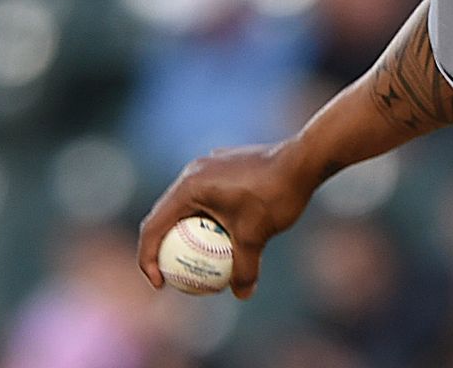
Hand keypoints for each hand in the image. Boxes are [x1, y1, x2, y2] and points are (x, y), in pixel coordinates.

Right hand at [136, 140, 321, 298]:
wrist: (305, 158)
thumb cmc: (277, 195)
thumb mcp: (256, 237)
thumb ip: (243, 268)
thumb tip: (241, 294)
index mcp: (189, 187)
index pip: (153, 227)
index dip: (147, 260)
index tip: (161, 284)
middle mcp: (193, 171)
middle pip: (164, 215)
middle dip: (162, 248)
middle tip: (172, 274)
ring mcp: (208, 165)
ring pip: (185, 204)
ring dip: (185, 231)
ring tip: (195, 259)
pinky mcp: (223, 164)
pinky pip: (205, 195)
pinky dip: (205, 217)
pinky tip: (222, 235)